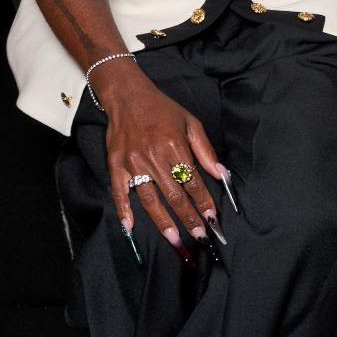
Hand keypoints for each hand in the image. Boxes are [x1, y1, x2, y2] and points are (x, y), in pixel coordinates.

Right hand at [98, 66, 226, 257]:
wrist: (128, 96)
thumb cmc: (162, 110)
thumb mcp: (191, 123)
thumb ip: (205, 150)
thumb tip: (221, 174)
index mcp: (175, 147)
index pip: (193, 182)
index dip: (204, 202)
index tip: (212, 219)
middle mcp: (154, 158)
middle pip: (175, 196)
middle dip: (189, 218)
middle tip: (199, 237)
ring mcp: (133, 163)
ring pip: (150, 200)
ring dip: (163, 222)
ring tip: (175, 240)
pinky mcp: (115, 165)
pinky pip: (120, 192)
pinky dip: (124, 211)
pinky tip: (130, 227)